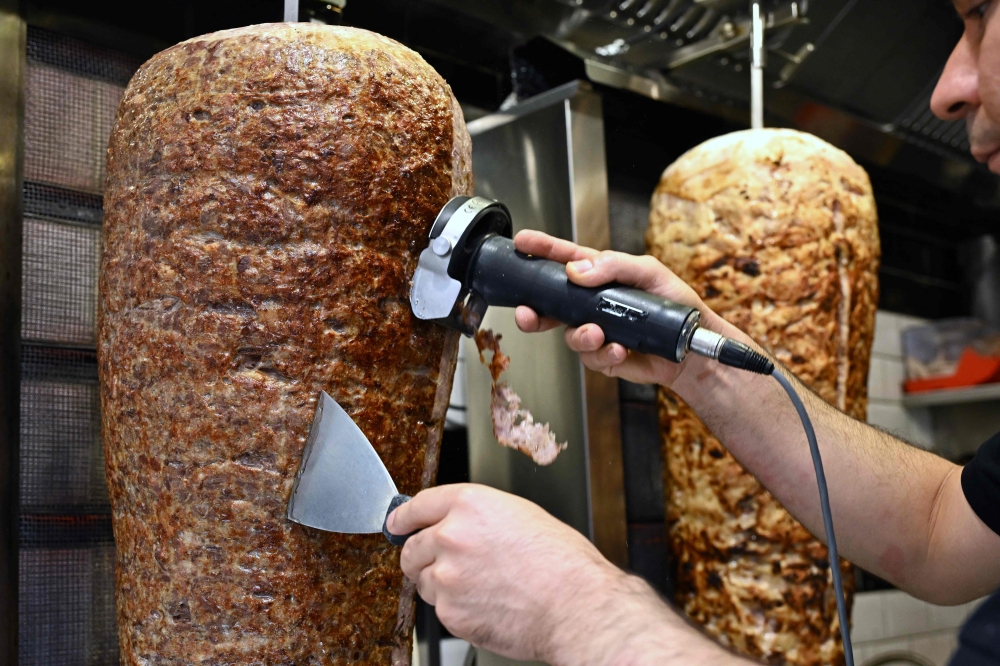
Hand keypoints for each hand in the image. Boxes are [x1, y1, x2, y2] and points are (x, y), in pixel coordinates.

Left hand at [386, 484, 621, 662]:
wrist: (574, 604)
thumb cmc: (560, 562)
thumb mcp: (520, 516)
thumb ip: (479, 518)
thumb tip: (458, 527)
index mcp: (470, 504)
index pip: (418, 505)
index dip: (403, 516)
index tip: (397, 522)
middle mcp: (451, 536)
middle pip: (411, 546)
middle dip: (421, 556)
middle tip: (443, 566)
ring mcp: (446, 575)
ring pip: (423, 580)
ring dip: (441, 585)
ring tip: (481, 588)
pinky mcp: (449, 611)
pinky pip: (441, 610)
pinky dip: (457, 610)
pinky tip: (487, 605)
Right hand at [513, 230, 739, 387]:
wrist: (691, 346)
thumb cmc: (675, 303)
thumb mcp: (649, 272)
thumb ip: (613, 265)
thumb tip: (576, 270)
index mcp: (600, 277)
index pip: (565, 260)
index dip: (542, 251)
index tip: (522, 243)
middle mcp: (591, 305)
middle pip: (549, 305)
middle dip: (532, 311)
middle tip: (527, 313)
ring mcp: (595, 331)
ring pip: (569, 335)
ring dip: (581, 335)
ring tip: (600, 334)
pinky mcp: (604, 357)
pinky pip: (590, 357)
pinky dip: (604, 353)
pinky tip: (620, 349)